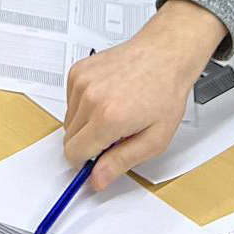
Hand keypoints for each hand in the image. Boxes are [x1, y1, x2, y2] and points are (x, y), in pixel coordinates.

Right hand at [62, 0, 227, 189]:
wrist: (164, 54)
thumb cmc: (164, 92)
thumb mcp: (155, 139)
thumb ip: (121, 162)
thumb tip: (97, 179)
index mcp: (108, 118)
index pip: (74, 153)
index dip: (86, 162)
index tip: (97, 160)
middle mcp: (90, 98)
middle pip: (69, 138)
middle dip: (89, 143)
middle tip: (115, 134)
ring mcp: (81, 82)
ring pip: (69, 120)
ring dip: (86, 124)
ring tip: (113, 113)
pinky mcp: (77, 71)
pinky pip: (70, 101)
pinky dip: (84, 105)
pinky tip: (106, 98)